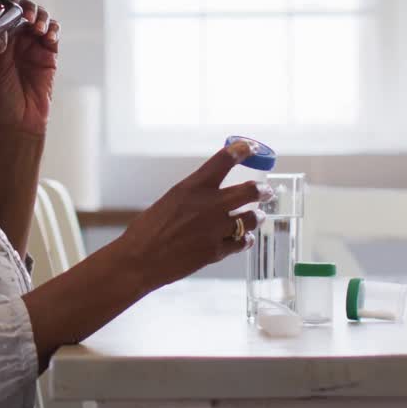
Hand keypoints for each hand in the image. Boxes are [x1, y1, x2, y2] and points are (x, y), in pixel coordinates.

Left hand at [0, 0, 58, 134]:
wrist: (19, 122)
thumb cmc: (1, 99)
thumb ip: (0, 43)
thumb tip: (4, 18)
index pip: (4, 15)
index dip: (9, 7)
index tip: (11, 8)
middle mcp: (15, 41)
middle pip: (24, 12)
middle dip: (28, 9)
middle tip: (28, 17)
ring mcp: (33, 47)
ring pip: (41, 20)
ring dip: (42, 18)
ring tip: (39, 28)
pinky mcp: (49, 55)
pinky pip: (53, 35)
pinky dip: (53, 30)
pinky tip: (49, 36)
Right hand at [117, 141, 270, 290]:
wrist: (140, 260)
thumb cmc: (146, 230)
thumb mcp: (169, 201)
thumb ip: (192, 197)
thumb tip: (211, 198)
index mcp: (193, 187)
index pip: (225, 160)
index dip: (243, 150)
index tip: (251, 148)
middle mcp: (209, 204)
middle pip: (250, 191)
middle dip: (263, 190)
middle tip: (266, 191)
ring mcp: (216, 229)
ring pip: (251, 219)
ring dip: (256, 217)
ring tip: (256, 218)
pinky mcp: (217, 251)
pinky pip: (242, 242)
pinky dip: (245, 240)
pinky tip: (244, 239)